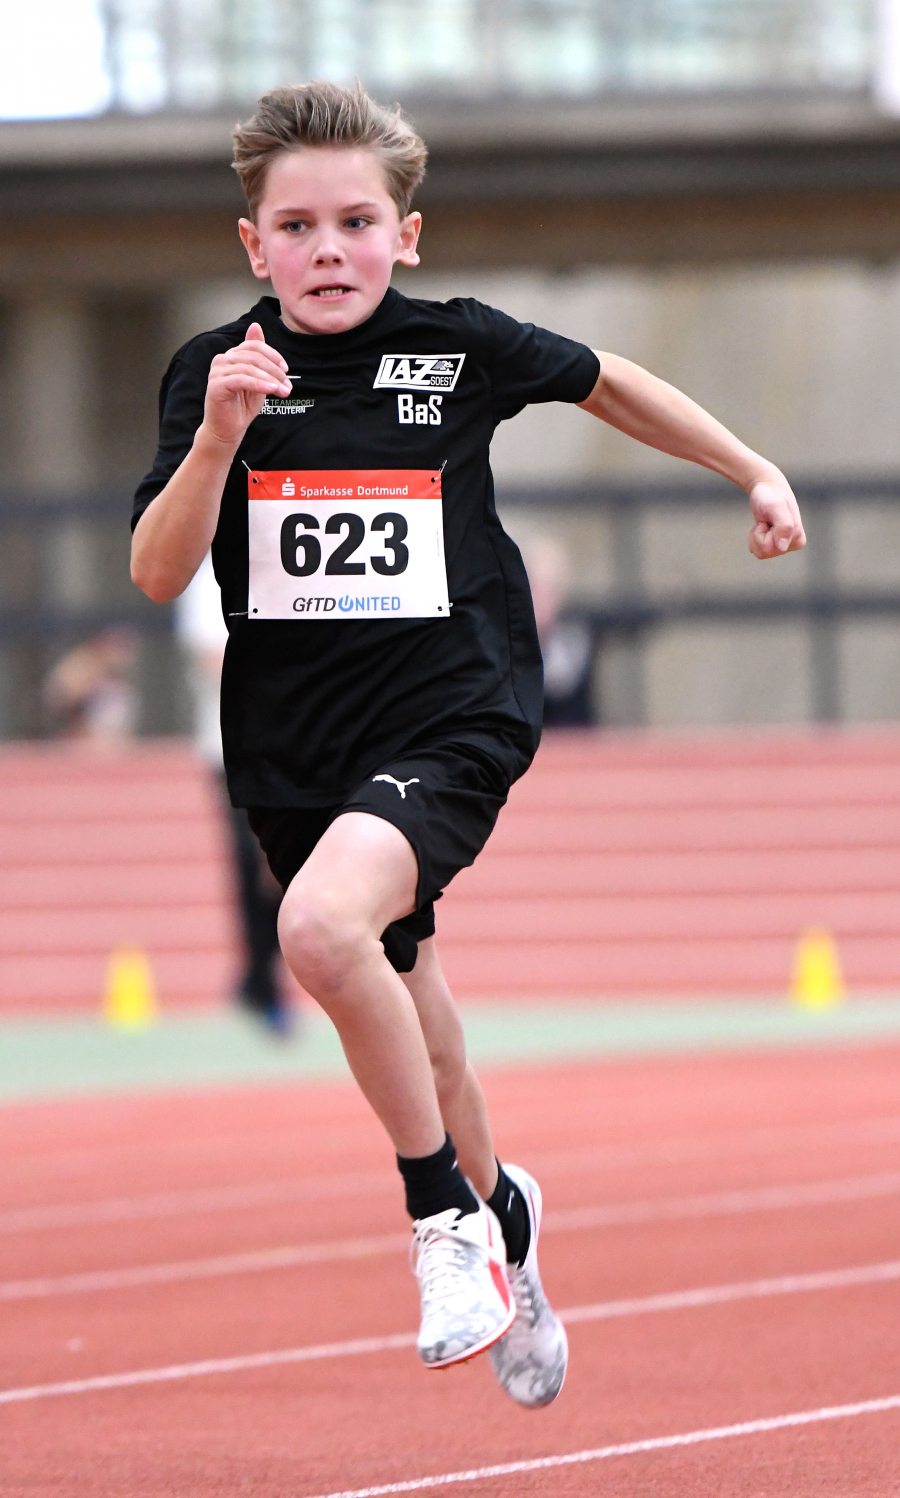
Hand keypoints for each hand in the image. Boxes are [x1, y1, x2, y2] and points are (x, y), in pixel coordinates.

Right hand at [201, 323, 290, 446]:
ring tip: (283, 390)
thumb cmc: (241, 405)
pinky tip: (272, 390)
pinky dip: (259, 384)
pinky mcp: (216, 385)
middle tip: (287, 384)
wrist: (228, 429)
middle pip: (253, 356)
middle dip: (274, 370)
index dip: (273, 355)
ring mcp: (217, 372)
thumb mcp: (257, 378)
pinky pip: (242, 380)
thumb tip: (256, 326)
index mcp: (231, 356)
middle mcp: (221, 360)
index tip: (286, 370)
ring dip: (270, 379)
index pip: (254, 345)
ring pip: (249, 367)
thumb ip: (259, 357)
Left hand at [746, 470, 805, 559]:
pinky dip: (754, 538)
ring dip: (755, 536)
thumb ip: (783, 526)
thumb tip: (782, 548)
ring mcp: (783, 545)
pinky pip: (757, 551)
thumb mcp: (775, 507)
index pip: (772, 548)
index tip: (771, 518)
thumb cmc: (770, 495)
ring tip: (764, 523)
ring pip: (760, 553)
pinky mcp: (774, 544)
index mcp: (798, 538)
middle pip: (765, 553)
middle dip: (758, 535)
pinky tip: (762, 526)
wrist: (766, 488)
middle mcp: (793, 544)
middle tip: (765, 520)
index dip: (764, 533)